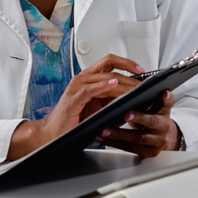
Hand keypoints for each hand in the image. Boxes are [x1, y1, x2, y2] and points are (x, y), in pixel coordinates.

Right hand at [8, 54, 144, 159]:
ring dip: (122, 82)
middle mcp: (83, 79)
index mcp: (90, 79)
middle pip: (110, 66)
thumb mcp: (100, 109)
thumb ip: (114, 101)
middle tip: (144, 82)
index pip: (110, 62)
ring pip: (104, 77)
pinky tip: (114, 85)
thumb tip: (136, 99)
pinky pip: (90, 89)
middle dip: (130, 73)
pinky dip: (103, 85)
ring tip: (136, 87)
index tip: (143, 70)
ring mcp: (77, 87)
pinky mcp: (73, 98)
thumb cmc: (74, 122)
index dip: (128, 63)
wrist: (52, 134)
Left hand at [94, 90, 178, 157]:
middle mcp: (163, 126)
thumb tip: (126, 85)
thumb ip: (145, 97)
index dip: (166, 99)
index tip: (163, 93)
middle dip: (138, 117)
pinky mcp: (148, 152)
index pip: (167, 103)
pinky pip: (130, 148)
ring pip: (138, 138)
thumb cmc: (151, 117)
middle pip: (152, 122)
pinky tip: (103, 138)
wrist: (160, 137)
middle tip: (126, 114)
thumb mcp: (152, 105)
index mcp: (164, 111)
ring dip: (119, 134)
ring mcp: (157, 141)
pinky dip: (114, 143)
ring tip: (104, 129)